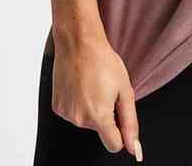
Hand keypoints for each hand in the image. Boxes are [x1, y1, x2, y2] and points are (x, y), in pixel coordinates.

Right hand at [50, 27, 143, 159]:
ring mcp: (66, 113)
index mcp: (99, 117)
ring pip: (85, 121)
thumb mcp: (125, 89)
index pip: (114, 145)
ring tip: (91, 84)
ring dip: (90, 108)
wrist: (78, 42)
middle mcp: (80, 119)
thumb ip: (130, 122)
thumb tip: (134, 148)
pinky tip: (79, 84)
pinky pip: (72, 112)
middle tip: (105, 89)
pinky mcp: (57, 106)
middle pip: (99, 130)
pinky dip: (77, 103)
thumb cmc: (103, 61)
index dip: (121, 133)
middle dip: (105, 114)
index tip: (119, 116)